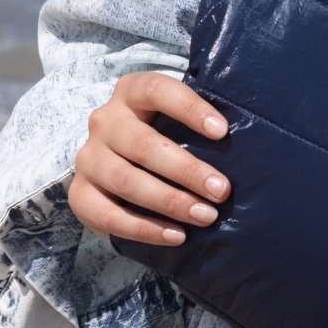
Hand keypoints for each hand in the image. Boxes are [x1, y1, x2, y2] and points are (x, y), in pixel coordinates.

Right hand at [69, 71, 232, 246]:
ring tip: (206, 216)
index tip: (223, 131)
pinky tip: (176, 236)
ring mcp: (88, 157)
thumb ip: (200, 120)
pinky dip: (143, 228)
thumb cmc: (163, 129)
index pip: (158, 91)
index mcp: (131, 91)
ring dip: (169, 202)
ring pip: (125, 180)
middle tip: (222, 191)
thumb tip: (248, 143)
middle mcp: (104, 121)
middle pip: (143, 145)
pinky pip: (106, 215)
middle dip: (187, 171)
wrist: (115, 152)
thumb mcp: (177, 114)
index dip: (190, 109)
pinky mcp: (79, 193)